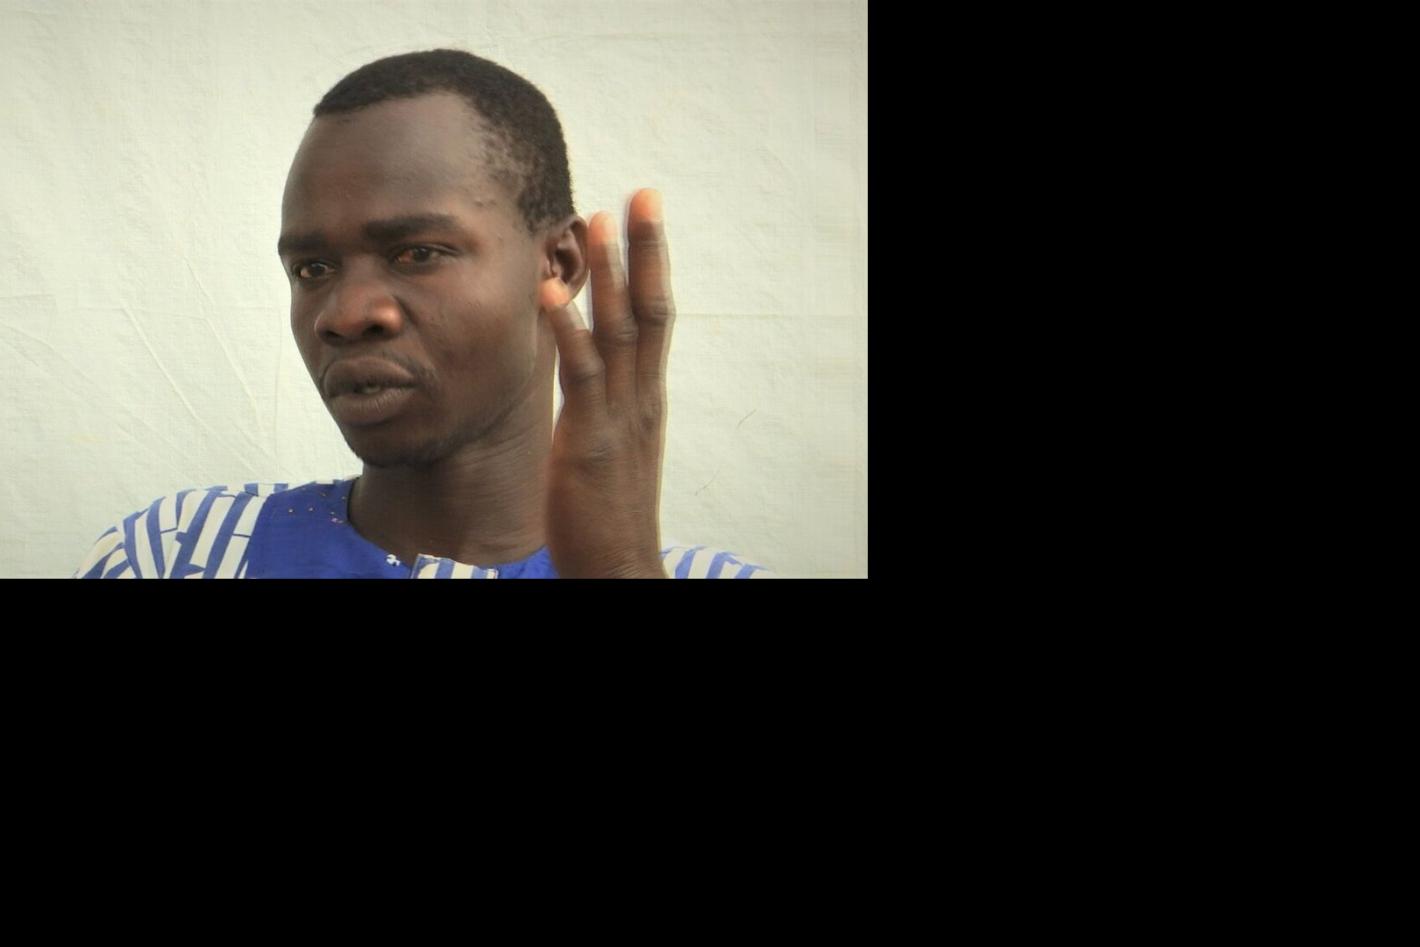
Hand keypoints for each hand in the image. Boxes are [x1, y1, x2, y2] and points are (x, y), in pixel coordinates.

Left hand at [543, 189, 673, 577]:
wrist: (618, 566)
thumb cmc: (607, 510)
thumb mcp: (611, 443)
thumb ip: (602, 401)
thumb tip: (586, 363)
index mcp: (646, 396)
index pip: (657, 316)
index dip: (653, 264)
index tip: (645, 214)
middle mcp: (641, 397)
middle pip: (652, 309)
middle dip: (646, 249)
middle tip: (642, 192)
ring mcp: (619, 417)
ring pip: (622, 331)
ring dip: (610, 273)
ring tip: (595, 219)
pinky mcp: (589, 441)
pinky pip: (581, 375)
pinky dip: (569, 329)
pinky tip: (552, 293)